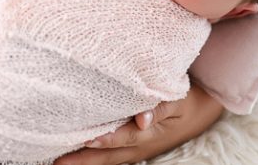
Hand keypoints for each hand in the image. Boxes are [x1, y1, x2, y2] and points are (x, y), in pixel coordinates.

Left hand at [52, 84, 223, 164]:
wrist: (199, 111)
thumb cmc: (184, 99)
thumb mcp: (177, 100)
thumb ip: (159, 107)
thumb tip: (141, 119)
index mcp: (148, 133)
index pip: (122, 137)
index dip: (104, 139)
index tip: (86, 138)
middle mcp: (138, 146)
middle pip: (106, 155)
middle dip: (82, 159)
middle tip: (58, 161)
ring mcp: (135, 150)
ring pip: (105, 159)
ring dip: (84, 161)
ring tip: (59, 162)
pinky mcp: (132, 149)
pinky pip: (109, 157)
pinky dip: (92, 158)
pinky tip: (76, 156)